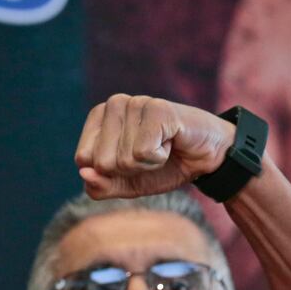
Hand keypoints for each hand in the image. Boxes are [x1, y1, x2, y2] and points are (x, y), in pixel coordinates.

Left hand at [75, 94, 235, 198]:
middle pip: (101, 162)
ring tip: (162, 147)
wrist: (207, 157)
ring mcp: (135, 103)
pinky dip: (160, 158)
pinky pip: (144, 153)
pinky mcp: (157, 108)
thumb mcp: (127, 183)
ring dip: (147, 163)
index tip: (133, 159)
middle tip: (150, 154)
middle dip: (129, 169)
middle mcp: (113, 104)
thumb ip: (100, 186)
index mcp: (98, 118)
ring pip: (123, 159)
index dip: (111, 172)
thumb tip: (84, 174)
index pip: (83, 160)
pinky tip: (171, 142)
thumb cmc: (164, 166)